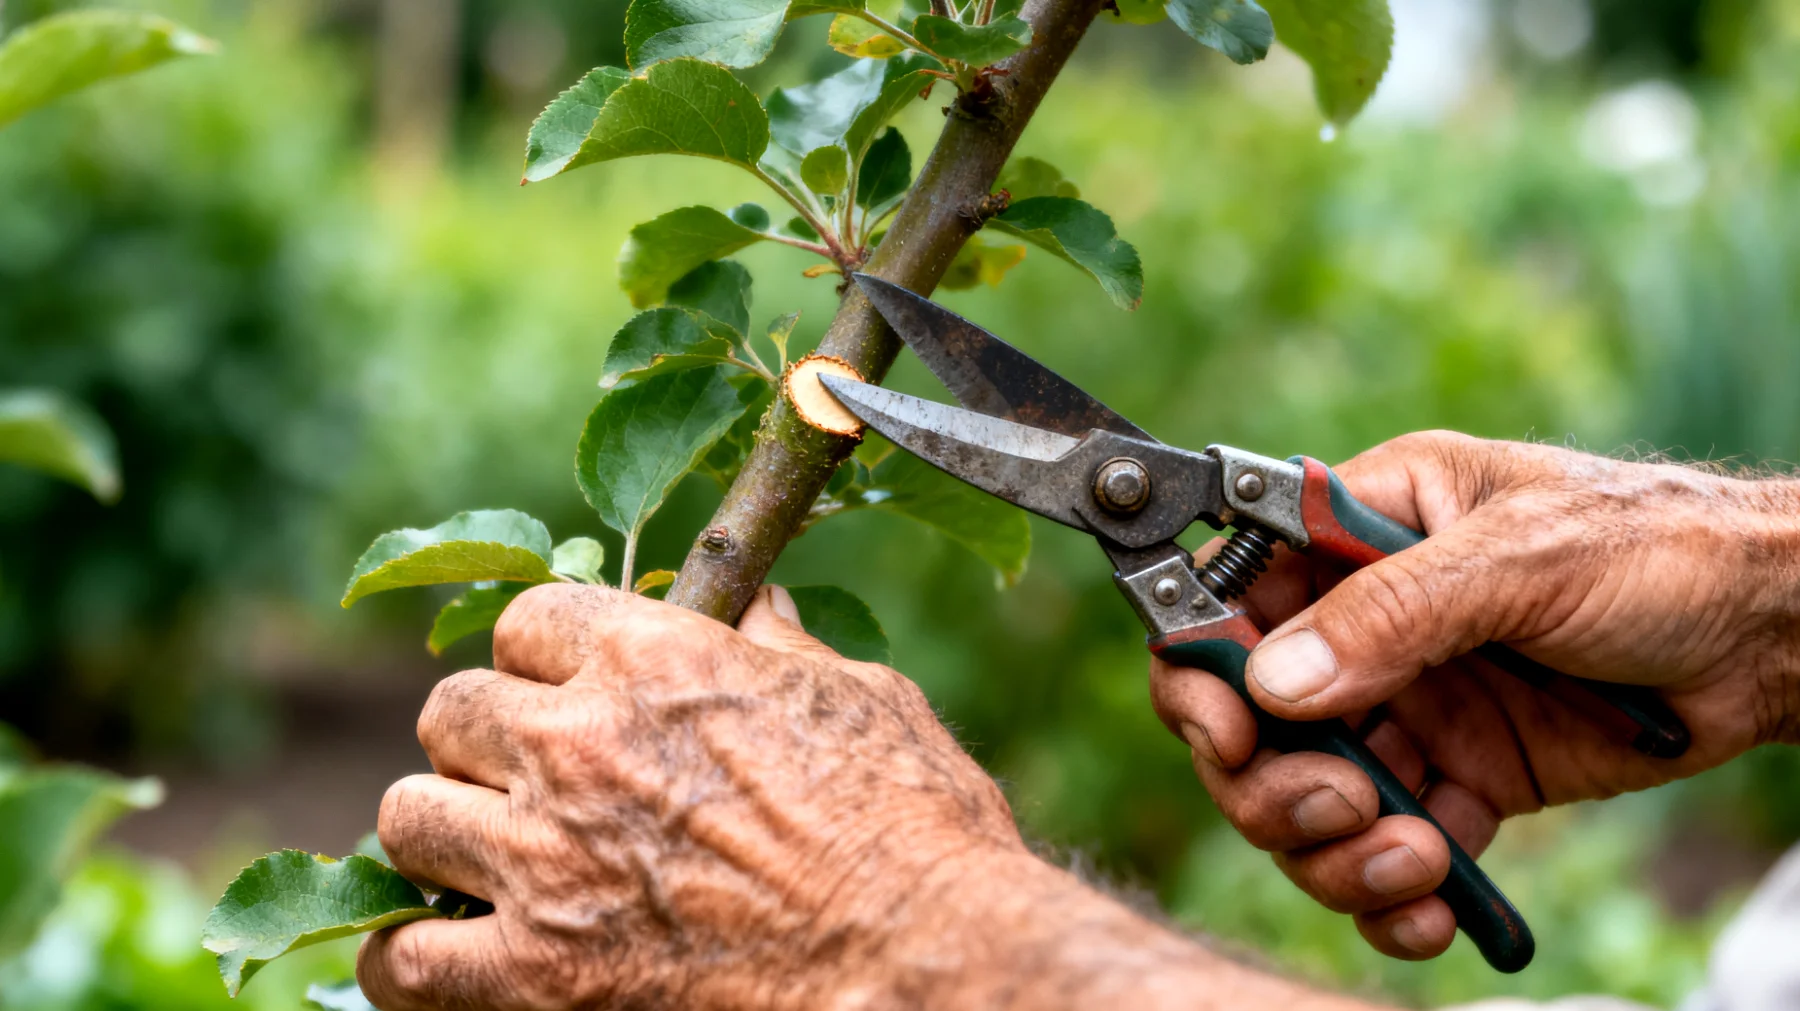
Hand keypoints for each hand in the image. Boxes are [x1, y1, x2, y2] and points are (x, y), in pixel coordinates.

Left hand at [356, 583, 1021, 1008]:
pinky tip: (436, 955)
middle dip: (483, 737)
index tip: (566, 686)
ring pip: (407, 815)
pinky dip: (408, 958)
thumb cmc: (913, 824)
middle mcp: (579, 742)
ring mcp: (546, 858)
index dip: (545, 655)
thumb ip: (783, 647)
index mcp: (654, 659)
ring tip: (482, 857)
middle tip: (527, 775)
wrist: (920, 958)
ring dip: (442, 830)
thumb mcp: (863, 697)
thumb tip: (755, 605)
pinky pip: (407, 959)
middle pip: (451, 709)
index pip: (528, 620)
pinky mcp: (539, 971)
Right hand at [1150, 431, 1799, 960]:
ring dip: (1332, 849)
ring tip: (1411, 862)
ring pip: (1307, 795)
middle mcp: (1367, 622)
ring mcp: (1409, 704)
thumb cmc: (1659, 549)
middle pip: (1252, 719)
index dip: (1206, 669)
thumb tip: (1274, 681)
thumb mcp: (1520, 558)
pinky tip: (1431, 908)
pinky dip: (1392, 893)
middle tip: (1341, 806)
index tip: (1231, 733)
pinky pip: (1388, 846)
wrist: (1772, 637)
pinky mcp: (1459, 777)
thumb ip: (1391, 616)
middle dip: (1273, 782)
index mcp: (1361, 529)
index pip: (1232, 596)